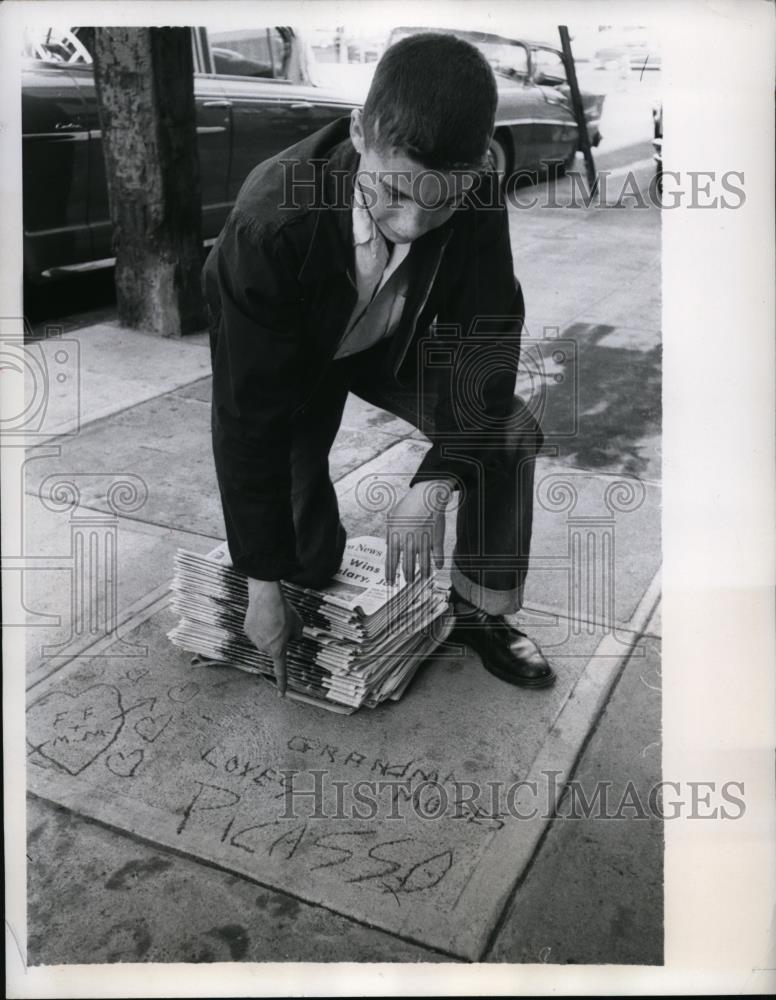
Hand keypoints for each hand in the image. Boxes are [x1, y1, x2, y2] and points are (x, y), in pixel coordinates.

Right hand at [243, 578, 302, 695]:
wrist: (266, 597)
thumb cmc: (284, 611)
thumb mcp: (298, 625)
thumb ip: (297, 636)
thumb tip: (292, 639)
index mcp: (278, 650)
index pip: (281, 670)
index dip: (282, 683)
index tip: (281, 695)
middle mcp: (264, 648)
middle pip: (274, 647)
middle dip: (279, 639)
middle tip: (283, 623)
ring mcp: (254, 639)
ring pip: (264, 639)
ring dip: (269, 632)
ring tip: (273, 617)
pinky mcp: (247, 629)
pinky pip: (256, 630)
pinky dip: (260, 625)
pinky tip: (263, 615)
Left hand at [385, 479, 453, 583]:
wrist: (426, 496)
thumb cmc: (408, 504)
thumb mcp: (392, 516)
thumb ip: (388, 532)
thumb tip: (387, 545)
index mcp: (396, 538)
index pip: (391, 561)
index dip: (390, 574)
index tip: (390, 582)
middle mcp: (408, 543)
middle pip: (407, 566)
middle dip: (407, 577)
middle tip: (408, 582)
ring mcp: (423, 542)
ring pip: (423, 565)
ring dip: (423, 574)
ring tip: (423, 579)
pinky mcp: (436, 540)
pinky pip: (438, 556)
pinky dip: (439, 563)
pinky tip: (438, 567)